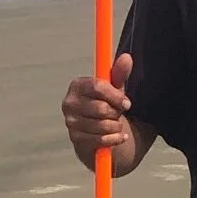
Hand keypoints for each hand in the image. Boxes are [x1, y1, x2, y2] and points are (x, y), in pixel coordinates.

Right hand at [62, 51, 133, 168]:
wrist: (97, 132)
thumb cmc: (105, 105)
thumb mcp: (114, 89)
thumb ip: (119, 74)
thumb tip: (127, 57)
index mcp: (77, 86)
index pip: (97, 87)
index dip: (115, 96)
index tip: (127, 103)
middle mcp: (69, 103)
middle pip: (101, 108)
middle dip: (116, 113)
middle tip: (118, 114)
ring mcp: (70, 122)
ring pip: (103, 126)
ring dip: (116, 127)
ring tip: (116, 124)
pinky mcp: (76, 139)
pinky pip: (101, 140)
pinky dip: (114, 139)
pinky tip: (118, 136)